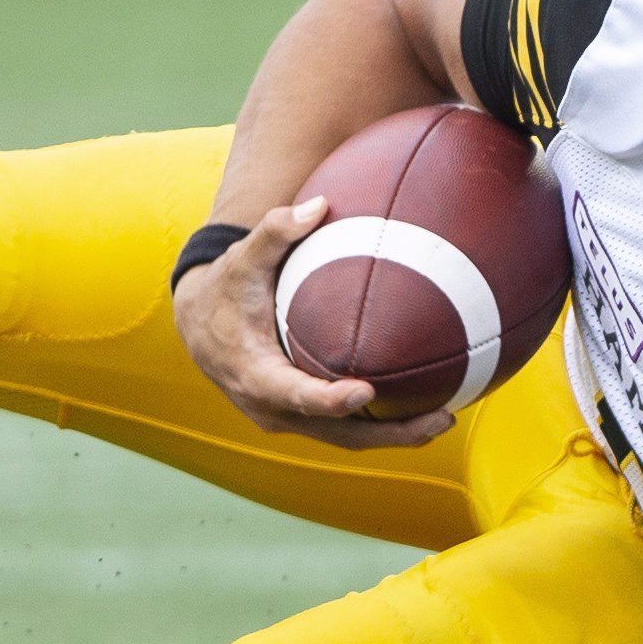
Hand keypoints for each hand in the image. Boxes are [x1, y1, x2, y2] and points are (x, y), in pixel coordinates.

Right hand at [171, 198, 454, 449]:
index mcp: (255, 374)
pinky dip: (382, 426)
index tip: (365, 392)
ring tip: (443, 420)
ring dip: (395, 436)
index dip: (330, 399)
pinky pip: (345, 430)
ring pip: (346, 439)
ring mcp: (288, 419)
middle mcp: (272, 408)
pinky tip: (422, 409)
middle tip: (439, 420)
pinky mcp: (302, 419)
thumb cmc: (228, 287)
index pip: (295, 395)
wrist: (200, 324)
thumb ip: (276, 230)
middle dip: (389, 434)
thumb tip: (319, 204)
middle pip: (338, 433)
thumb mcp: (244, 257)